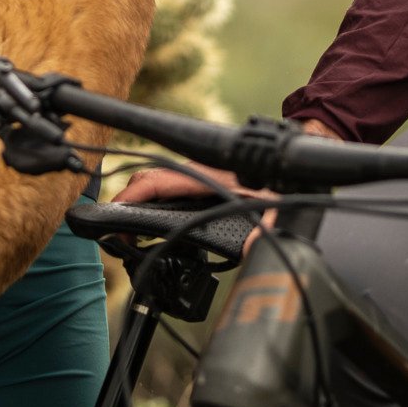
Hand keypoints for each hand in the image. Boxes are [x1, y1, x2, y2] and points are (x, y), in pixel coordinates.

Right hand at [112, 119, 341, 255]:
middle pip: (148, 182)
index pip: (157, 180)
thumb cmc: (282, 177)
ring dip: (138, 206)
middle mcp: (195, 172)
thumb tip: (253, 251)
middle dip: (127, 207)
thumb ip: (269, 226)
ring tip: (126, 237)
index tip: (115, 218)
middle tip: (117, 238)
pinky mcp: (197, 183)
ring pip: (155, 185)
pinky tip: (149, 228)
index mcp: (205, 174)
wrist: (293, 155)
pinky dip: (151, 204)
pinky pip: (166, 189)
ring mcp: (194, 176)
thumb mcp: (278, 203)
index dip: (131, 197)